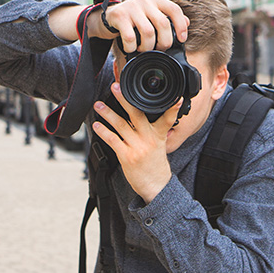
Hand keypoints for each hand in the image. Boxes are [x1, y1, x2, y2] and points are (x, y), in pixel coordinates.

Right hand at [89, 0, 188, 54]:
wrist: (108, 17)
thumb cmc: (134, 19)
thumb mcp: (151, 15)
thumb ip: (168, 18)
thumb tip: (187, 23)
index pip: (174, 9)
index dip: (181, 26)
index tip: (182, 39)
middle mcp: (145, 0)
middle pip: (163, 24)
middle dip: (164, 42)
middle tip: (159, 48)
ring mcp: (131, 7)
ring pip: (148, 32)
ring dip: (148, 47)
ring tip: (144, 49)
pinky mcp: (119, 16)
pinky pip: (130, 37)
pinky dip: (132, 47)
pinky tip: (131, 48)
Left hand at [89, 81, 182, 201]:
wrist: (155, 186)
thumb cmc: (155, 164)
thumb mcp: (160, 144)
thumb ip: (152, 129)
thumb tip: (139, 115)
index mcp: (159, 135)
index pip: (168, 118)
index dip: (173, 108)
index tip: (176, 97)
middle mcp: (148, 139)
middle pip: (136, 114)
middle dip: (124, 99)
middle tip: (115, 87)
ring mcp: (137, 147)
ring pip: (121, 125)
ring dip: (107, 113)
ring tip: (98, 105)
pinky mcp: (127, 156)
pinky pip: (113, 140)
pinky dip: (104, 132)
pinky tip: (97, 125)